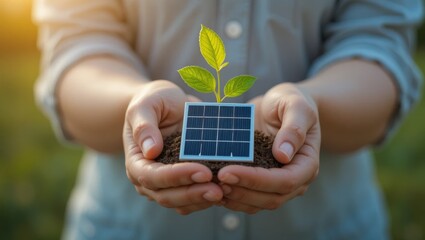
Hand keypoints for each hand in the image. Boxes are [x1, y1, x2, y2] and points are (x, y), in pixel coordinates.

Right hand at [123, 80, 222, 214]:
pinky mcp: (183, 184)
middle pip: (167, 196)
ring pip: (181, 203)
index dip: (176, 177)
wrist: (168, 104)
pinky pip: (192, 200)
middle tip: (218, 189)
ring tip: (225, 191)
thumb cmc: (154, 101)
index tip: (203, 171)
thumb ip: (144, 126)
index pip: (152, 176)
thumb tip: (150, 151)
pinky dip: (207, 198)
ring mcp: (165, 185)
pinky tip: (226, 191)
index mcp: (136, 161)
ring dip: (202, 200)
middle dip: (193, 194)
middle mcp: (148, 178)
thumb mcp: (145, 104)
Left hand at [217, 83, 320, 213]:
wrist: (278, 105)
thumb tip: (284, 155)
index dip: (256, 180)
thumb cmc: (290, 102)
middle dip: (242, 191)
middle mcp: (295, 181)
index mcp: (307, 164)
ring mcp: (277, 185)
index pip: (285, 181)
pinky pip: (248, 199)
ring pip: (257, 204)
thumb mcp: (296, 105)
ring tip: (212, 186)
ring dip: (235, 198)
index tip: (228, 172)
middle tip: (216, 179)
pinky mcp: (261, 184)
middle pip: (271, 198)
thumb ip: (294, 128)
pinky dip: (231, 197)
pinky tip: (213, 188)